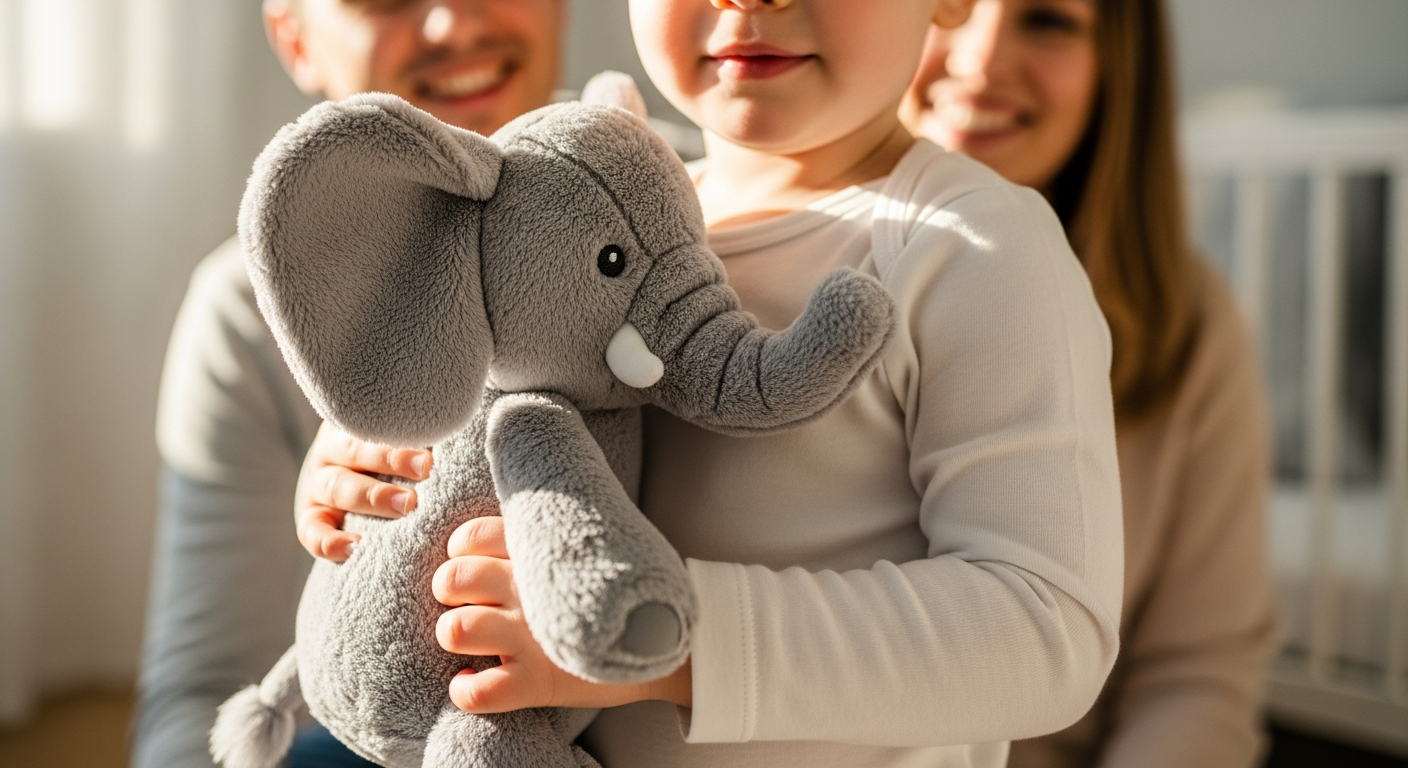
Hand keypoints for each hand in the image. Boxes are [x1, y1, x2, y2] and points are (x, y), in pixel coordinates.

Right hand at [295, 421, 433, 560]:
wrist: (358, 477)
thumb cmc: (398, 453)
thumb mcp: (404, 435)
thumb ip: (427, 430)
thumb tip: (468, 416)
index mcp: (354, 424)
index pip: (370, 422)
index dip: (400, 432)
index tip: (432, 443)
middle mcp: (332, 452)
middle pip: (355, 450)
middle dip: (391, 459)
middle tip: (426, 468)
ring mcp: (317, 486)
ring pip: (336, 487)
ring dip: (372, 496)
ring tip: (406, 505)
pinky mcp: (311, 518)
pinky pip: (312, 532)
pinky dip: (329, 542)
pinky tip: (355, 548)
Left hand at [433, 516, 692, 712]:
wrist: (670, 649)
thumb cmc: (615, 597)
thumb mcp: (590, 553)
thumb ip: (550, 540)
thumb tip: (522, 510)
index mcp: (541, 553)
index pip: (471, 536)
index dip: (461, 550)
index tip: (474, 563)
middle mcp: (530, 592)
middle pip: (454, 577)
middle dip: (449, 589)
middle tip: (468, 600)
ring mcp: (531, 638)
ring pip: (456, 629)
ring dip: (454, 634)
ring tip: (471, 639)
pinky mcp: (537, 684)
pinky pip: (478, 692)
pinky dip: (466, 690)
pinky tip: (475, 680)